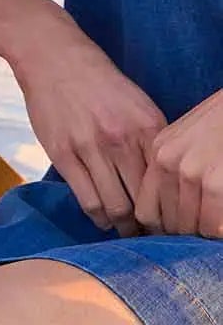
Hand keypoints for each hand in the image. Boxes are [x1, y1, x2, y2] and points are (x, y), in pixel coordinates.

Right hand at [11, 11, 166, 235]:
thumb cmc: (98, 81)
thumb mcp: (137, 103)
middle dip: (148, 225)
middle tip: (147, 231)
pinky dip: (99, 218)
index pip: (167, 184)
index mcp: (147, 125)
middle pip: (144, 202)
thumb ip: (152, 140)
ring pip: (117, 208)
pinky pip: (89, 202)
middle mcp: (122, 137)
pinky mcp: (63, 154)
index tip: (166, 220)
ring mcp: (90, 146)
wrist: (53, 55)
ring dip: (123, 226)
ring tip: (125, 227)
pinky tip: (102, 217)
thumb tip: (165, 184)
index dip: (169, 210)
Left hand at [136, 89, 222, 236]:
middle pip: (168, 224)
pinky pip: (211, 227)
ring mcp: (191, 174)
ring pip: (190, 228)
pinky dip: (216, 231)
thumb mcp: (185, 142)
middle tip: (199, 227)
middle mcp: (169, 163)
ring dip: (203, 232)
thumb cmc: (219, 126)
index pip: (145, 211)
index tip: (175, 235)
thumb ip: (173, 173)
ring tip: (211, 218)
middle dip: (185, 233)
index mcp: (158, 152)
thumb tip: (171, 217)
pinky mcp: (215, 185)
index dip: (162, 230)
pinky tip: (220, 221)